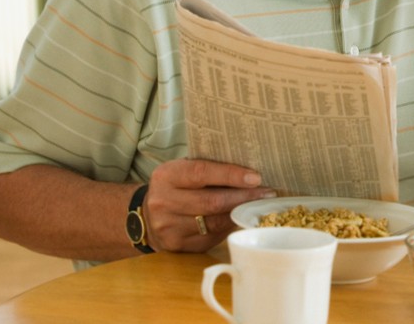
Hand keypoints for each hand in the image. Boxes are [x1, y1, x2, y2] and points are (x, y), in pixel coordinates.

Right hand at [143, 158, 275, 252]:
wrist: (147, 217)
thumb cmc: (176, 187)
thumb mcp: (183, 170)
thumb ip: (208, 168)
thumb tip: (249, 170)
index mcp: (166, 176)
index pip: (202, 172)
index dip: (231, 175)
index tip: (255, 177)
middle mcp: (163, 202)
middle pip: (212, 201)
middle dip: (243, 197)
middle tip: (267, 193)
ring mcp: (168, 227)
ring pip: (214, 222)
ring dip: (240, 214)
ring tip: (258, 206)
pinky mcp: (177, 245)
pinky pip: (211, 237)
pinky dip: (229, 228)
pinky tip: (240, 220)